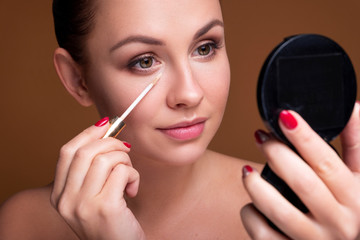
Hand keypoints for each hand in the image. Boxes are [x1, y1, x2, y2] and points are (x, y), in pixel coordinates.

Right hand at [50, 117, 144, 239]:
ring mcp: (83, 205)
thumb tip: (105, 130)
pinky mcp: (105, 208)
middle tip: (126, 149)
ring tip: (129, 175)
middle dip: (111, 142)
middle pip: (85, 152)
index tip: (105, 125)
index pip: (67, 152)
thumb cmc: (110, 221)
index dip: (87, 133)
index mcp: (59, 195)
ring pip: (105, 159)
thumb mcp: (91, 195)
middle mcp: (66, 200)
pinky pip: (121, 172)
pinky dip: (133, 175)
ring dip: (124, 160)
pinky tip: (132, 189)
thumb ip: (91, 169)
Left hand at [241, 103, 359, 239]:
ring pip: (278, 210)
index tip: (284, 116)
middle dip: (277, 154)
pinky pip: (263, 233)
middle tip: (261, 137)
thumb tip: (352, 108)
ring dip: (257, 185)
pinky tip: (251, 204)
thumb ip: (355, 144)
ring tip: (247, 171)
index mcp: (356, 198)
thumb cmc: (347, 210)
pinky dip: (250, 215)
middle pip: (302, 182)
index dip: (304, 137)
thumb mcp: (359, 178)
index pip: (327, 162)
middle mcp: (339, 222)